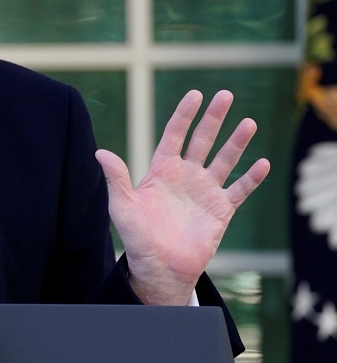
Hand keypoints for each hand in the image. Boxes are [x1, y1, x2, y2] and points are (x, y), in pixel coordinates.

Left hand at [95, 90, 268, 305]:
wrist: (158, 267)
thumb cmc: (137, 237)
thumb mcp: (122, 206)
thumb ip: (116, 178)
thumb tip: (100, 153)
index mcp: (162, 170)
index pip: (175, 135)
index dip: (184, 115)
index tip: (195, 95)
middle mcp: (186, 175)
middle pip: (203, 140)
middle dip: (213, 118)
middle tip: (225, 95)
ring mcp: (205, 191)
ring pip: (225, 160)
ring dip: (237, 142)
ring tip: (249, 123)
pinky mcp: (221, 210)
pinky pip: (239, 190)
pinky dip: (252, 178)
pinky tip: (262, 163)